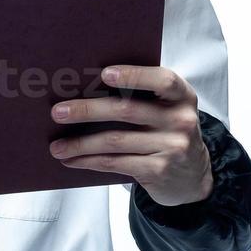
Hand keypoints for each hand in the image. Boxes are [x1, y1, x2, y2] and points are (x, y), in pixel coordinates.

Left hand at [48, 65, 212, 206]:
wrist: (194, 176)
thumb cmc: (169, 132)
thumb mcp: (168, 109)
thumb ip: (143, 95)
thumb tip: (86, 86)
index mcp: (182, 96)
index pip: (162, 80)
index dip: (134, 75)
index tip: (104, 73)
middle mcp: (181, 120)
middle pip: (127, 110)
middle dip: (87, 110)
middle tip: (58, 112)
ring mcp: (171, 147)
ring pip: (115, 141)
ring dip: (80, 143)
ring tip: (56, 146)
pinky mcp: (158, 170)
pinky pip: (116, 162)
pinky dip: (89, 161)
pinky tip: (72, 160)